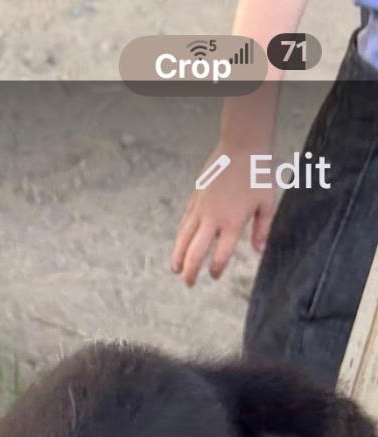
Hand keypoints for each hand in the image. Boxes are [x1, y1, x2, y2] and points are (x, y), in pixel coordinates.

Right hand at [172, 153, 276, 286]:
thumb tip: (259, 251)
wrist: (242, 145)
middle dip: (191, 271)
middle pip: (196, 253)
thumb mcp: (267, 203)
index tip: (214, 275)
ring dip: (179, 257)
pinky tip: (179, 244)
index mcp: (233, 223)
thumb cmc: (258, 173)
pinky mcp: (196, 197)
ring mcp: (202, 208)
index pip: (220, 256)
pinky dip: (181, 236)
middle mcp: (214, 219)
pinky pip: (185, 222)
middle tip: (189, 283)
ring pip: (184, 239)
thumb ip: (262, 229)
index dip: (216, 270)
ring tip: (176, 270)